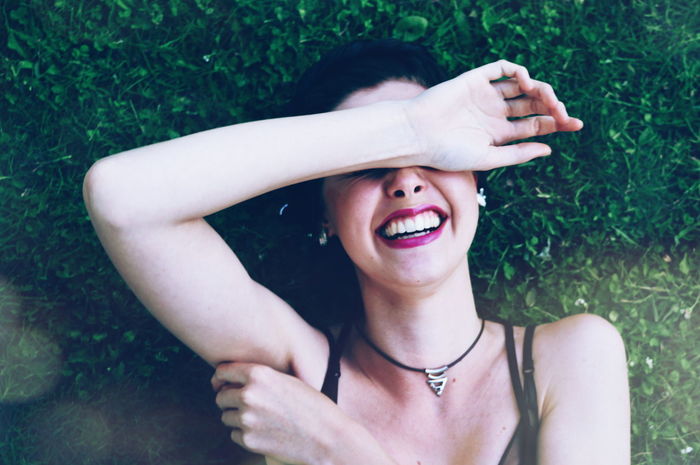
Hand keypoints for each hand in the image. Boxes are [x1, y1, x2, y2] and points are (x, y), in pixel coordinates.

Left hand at [212, 362, 340, 464]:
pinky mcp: (248, 440)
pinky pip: (234, 435)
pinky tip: (263, 432)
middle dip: (230, 401)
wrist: (328, 438)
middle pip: (221, 396)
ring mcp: (246, 419)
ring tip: (260, 419)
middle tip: (246, 405)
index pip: (223, 372)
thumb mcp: (288, 381)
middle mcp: (248, 394)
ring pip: (226, 416)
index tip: (222, 384)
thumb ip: (263, 379)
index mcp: (259, 374)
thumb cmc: (314, 408)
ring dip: (237, 418)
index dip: (221, 378)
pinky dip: (244, 434)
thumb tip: (239, 382)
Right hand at [404, 60, 582, 171]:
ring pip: (523, 86)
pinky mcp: (476, 79)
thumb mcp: (487, 158)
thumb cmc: (446, 152)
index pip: (534, 124)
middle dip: (552, 106)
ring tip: (547, 99)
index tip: (576, 124)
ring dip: (540, 90)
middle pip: (533, 104)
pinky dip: (519, 72)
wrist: (417, 134)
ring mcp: (486, 95)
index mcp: (498, 133)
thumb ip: (517, 154)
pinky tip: (527, 83)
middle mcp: (495, 113)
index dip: (556, 123)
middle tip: (564, 113)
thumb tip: (549, 149)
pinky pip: (503, 68)